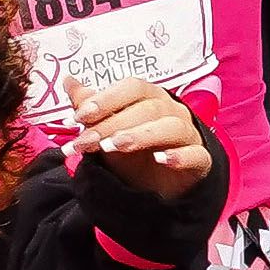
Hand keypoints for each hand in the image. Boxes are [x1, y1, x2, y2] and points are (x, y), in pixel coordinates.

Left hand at [71, 73, 213, 198]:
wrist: (156, 187)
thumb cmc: (133, 153)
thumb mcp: (106, 132)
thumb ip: (90, 108)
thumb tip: (69, 81)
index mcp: (150, 98)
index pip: (132, 87)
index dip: (106, 99)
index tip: (78, 117)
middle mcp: (172, 111)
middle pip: (147, 108)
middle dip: (112, 124)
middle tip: (86, 142)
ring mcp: (188, 135)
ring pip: (171, 127)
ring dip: (141, 135)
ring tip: (115, 146)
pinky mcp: (201, 160)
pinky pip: (196, 154)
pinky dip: (180, 156)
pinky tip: (161, 160)